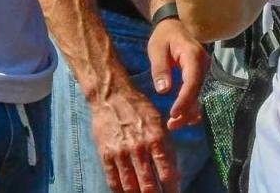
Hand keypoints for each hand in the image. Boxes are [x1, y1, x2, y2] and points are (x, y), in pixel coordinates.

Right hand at [88, 77, 178, 192]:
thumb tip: (174, 175)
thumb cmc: (139, 109)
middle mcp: (139, 148)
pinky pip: (113, 181)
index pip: (167, 174)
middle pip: (148, 186)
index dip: (172, 191)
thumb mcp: (159, 123)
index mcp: (156, 139)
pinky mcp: (105, 155)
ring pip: (131, 187)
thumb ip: (166, 148)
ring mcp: (121, 153)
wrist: (111, 95)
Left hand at [148, 16, 209, 130]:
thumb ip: (160, 68)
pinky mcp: (201, 76)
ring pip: (199, 95)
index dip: (185, 100)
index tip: (173, 114)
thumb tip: (163, 90)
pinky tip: (180, 117)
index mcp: (192, 55)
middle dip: (186, 111)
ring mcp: (204, 70)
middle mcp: (203, 64)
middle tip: (171, 125)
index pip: (192, 80)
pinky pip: (198, 93)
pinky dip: (190, 106)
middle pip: (198, 92)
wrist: (173, 25)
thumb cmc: (164, 36)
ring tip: (173, 124)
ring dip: (188, 112)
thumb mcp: (156, 49)